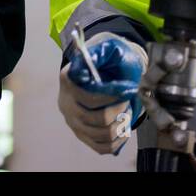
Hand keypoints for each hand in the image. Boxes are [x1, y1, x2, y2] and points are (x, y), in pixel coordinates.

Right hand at [58, 33, 148, 154]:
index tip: (129, 88)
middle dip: (121, 110)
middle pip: (97, 119)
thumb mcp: (110, 48)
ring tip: (127, 110)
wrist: (112, 70)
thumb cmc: (112, 59)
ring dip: (122, 124)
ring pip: (102, 134)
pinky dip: (118, 140)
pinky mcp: (83, 135)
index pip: (90, 97)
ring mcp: (73, 121)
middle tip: (129, 99)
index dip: (112, 95)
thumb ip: (101, 51)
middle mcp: (66, 102)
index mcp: (68, 79)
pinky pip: (102, 147)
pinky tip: (124, 126)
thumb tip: (91, 58)